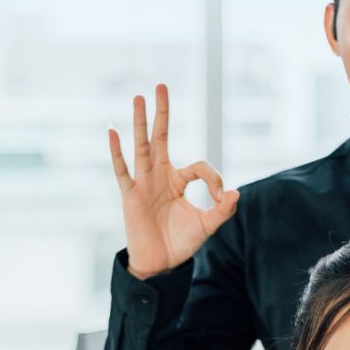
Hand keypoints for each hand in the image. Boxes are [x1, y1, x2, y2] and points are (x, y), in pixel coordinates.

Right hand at [109, 84, 238, 278]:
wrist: (160, 264)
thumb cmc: (180, 243)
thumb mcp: (206, 226)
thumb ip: (222, 210)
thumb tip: (236, 193)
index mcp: (178, 180)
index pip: (199, 166)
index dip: (213, 179)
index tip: (220, 198)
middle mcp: (160, 175)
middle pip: (161, 137)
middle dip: (162, 112)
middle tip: (160, 86)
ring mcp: (144, 183)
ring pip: (142, 146)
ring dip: (140, 122)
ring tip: (139, 97)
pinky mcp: (130, 195)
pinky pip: (122, 170)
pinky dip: (117, 152)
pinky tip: (113, 132)